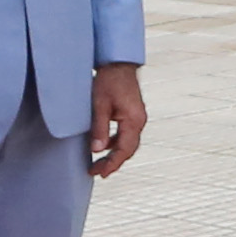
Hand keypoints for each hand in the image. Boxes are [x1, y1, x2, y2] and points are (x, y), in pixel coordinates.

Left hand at [86, 65, 147, 179]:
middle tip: (97, 172)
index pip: (124, 149)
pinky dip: (116, 143)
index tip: (100, 173)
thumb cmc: (109, 80)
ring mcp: (137, 117)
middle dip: (113, 162)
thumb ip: (100, 128)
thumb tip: (97, 150)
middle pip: (128, 149)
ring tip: (99, 163)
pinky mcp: (132, 114)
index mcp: (133, 120)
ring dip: (114, 154)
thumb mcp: (99, 104)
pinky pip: (126, 134)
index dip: (112, 163)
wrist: (118, 63)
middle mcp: (139, 121)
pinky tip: (104, 145)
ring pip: (128, 143)